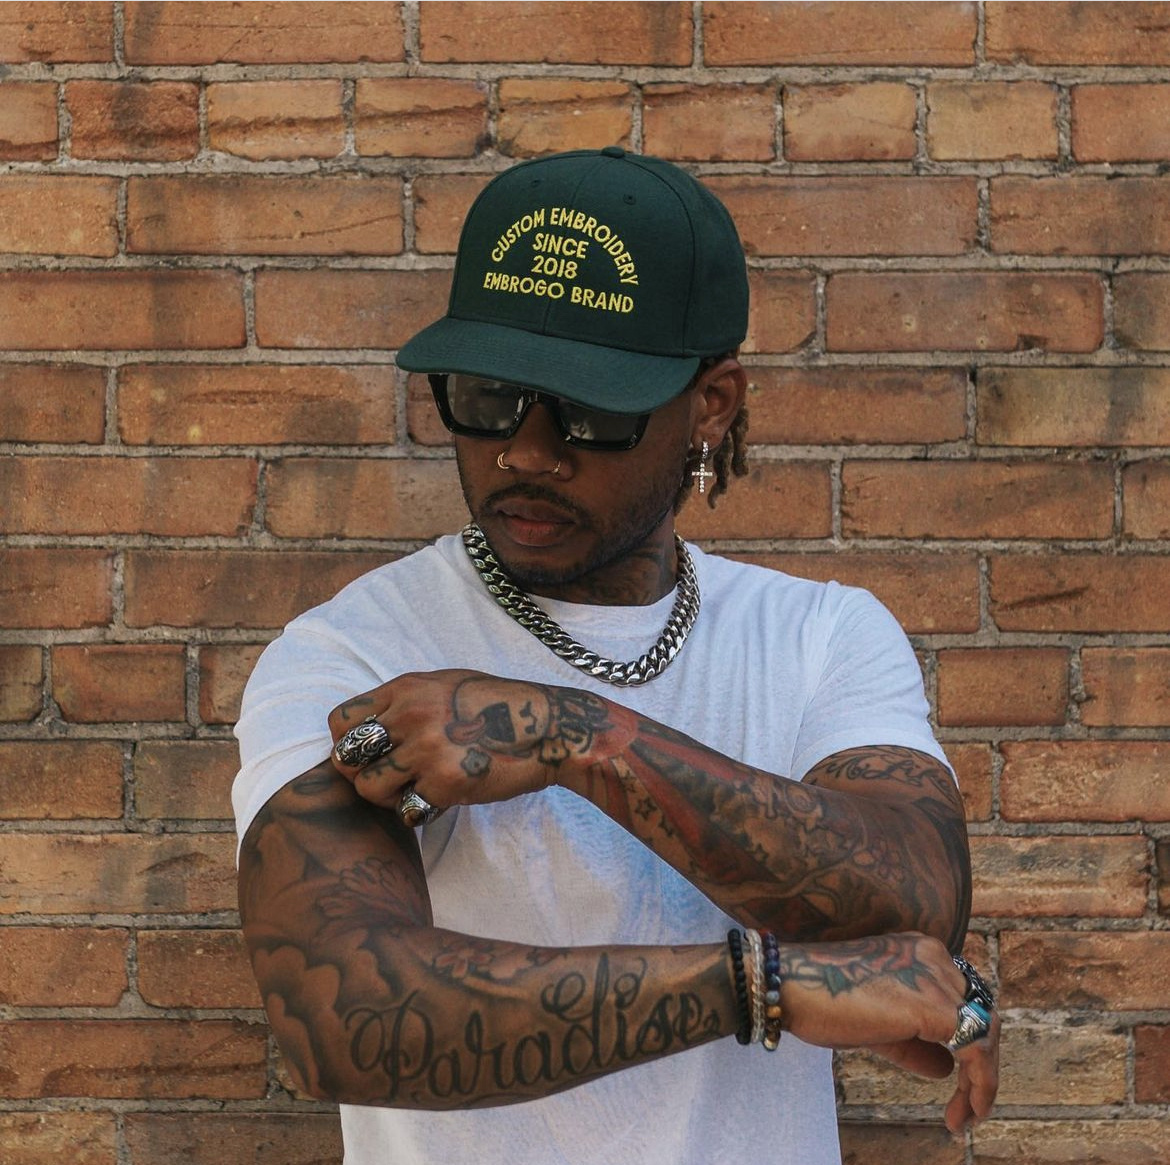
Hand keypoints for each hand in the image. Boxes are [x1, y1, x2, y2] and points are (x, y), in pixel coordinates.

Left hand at [328, 670, 618, 814]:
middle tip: (388, 778)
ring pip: (368, 788)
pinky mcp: (446, 782)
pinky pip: (406, 811)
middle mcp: (410, 715)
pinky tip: (441, 799)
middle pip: (345, 757)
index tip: (370, 753)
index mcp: (407, 688)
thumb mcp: (447, 684)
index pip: (340, 720)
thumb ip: (406, 701)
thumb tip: (371, 725)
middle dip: (361, 773)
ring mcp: (427, 749)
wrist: (549, 727)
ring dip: (387, 797)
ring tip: (414, 790)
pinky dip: (420, 812)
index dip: (348, 742)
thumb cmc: (501, 706)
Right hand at [776, 932, 998, 1133]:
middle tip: (967, 1108)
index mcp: (920, 951)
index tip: (958, 1084)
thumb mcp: (877, 1022)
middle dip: (981, 1066)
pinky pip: (976, 1050)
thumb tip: (945, 1068)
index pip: (964, 999)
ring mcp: (937, 978)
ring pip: (987, 1033)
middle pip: (982, 1015)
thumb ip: (913, 1042)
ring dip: (982, 1082)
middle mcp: (934, 956)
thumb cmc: (822, 1000)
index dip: (968, 1043)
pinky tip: (965, 1114)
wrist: (790, 985)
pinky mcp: (934, 1007)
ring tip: (963, 1118)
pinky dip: (980, 1086)